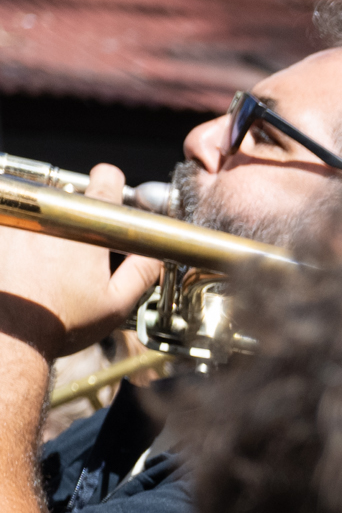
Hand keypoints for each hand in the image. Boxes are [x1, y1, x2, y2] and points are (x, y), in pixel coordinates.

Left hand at [0, 164, 164, 363]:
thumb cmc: (63, 322)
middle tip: (85, 246)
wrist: (14, 333)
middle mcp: (52, 218)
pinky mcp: (4, 233)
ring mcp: (23, 223)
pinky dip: (29, 236)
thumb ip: (142, 273)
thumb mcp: (117, 304)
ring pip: (46, 208)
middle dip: (83, 215)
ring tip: (54, 259)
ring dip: (54, 225)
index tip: (115, 197)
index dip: (114, 185)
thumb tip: (155, 254)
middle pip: (74, 195)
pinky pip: (22, 222)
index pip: (106, 179)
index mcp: (87, 229)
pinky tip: (33, 264)